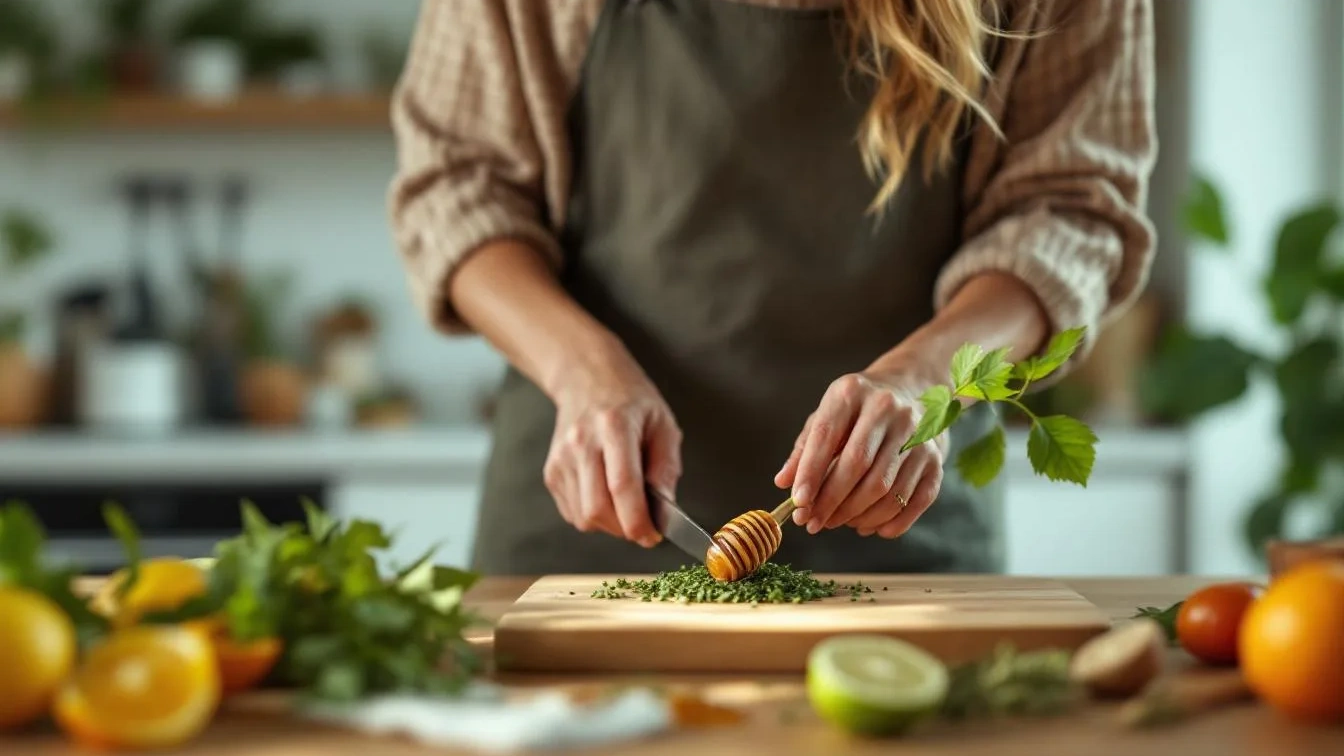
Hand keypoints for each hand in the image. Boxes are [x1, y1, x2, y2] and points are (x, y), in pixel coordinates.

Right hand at [545, 353, 681, 546]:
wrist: (587, 379)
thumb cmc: (631, 400)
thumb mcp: (663, 424)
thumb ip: (666, 468)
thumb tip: (665, 512)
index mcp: (614, 426)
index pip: (622, 486)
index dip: (638, 521)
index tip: (653, 535)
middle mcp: (581, 442)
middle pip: (597, 509)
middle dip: (624, 529)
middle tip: (643, 523)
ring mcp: (561, 458)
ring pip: (583, 517)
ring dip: (610, 525)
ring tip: (625, 504)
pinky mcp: (552, 471)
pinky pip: (572, 513)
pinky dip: (593, 516)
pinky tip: (606, 495)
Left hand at [775, 370, 947, 538]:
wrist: (913, 391)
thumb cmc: (859, 410)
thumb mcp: (827, 415)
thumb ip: (805, 448)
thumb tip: (784, 482)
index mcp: (852, 392)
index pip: (827, 436)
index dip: (810, 473)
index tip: (798, 503)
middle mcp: (887, 408)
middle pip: (857, 465)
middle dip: (831, 501)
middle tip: (813, 522)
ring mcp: (917, 433)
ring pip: (885, 488)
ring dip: (857, 515)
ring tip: (836, 523)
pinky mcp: (936, 458)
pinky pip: (915, 500)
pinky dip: (890, 522)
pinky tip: (868, 527)